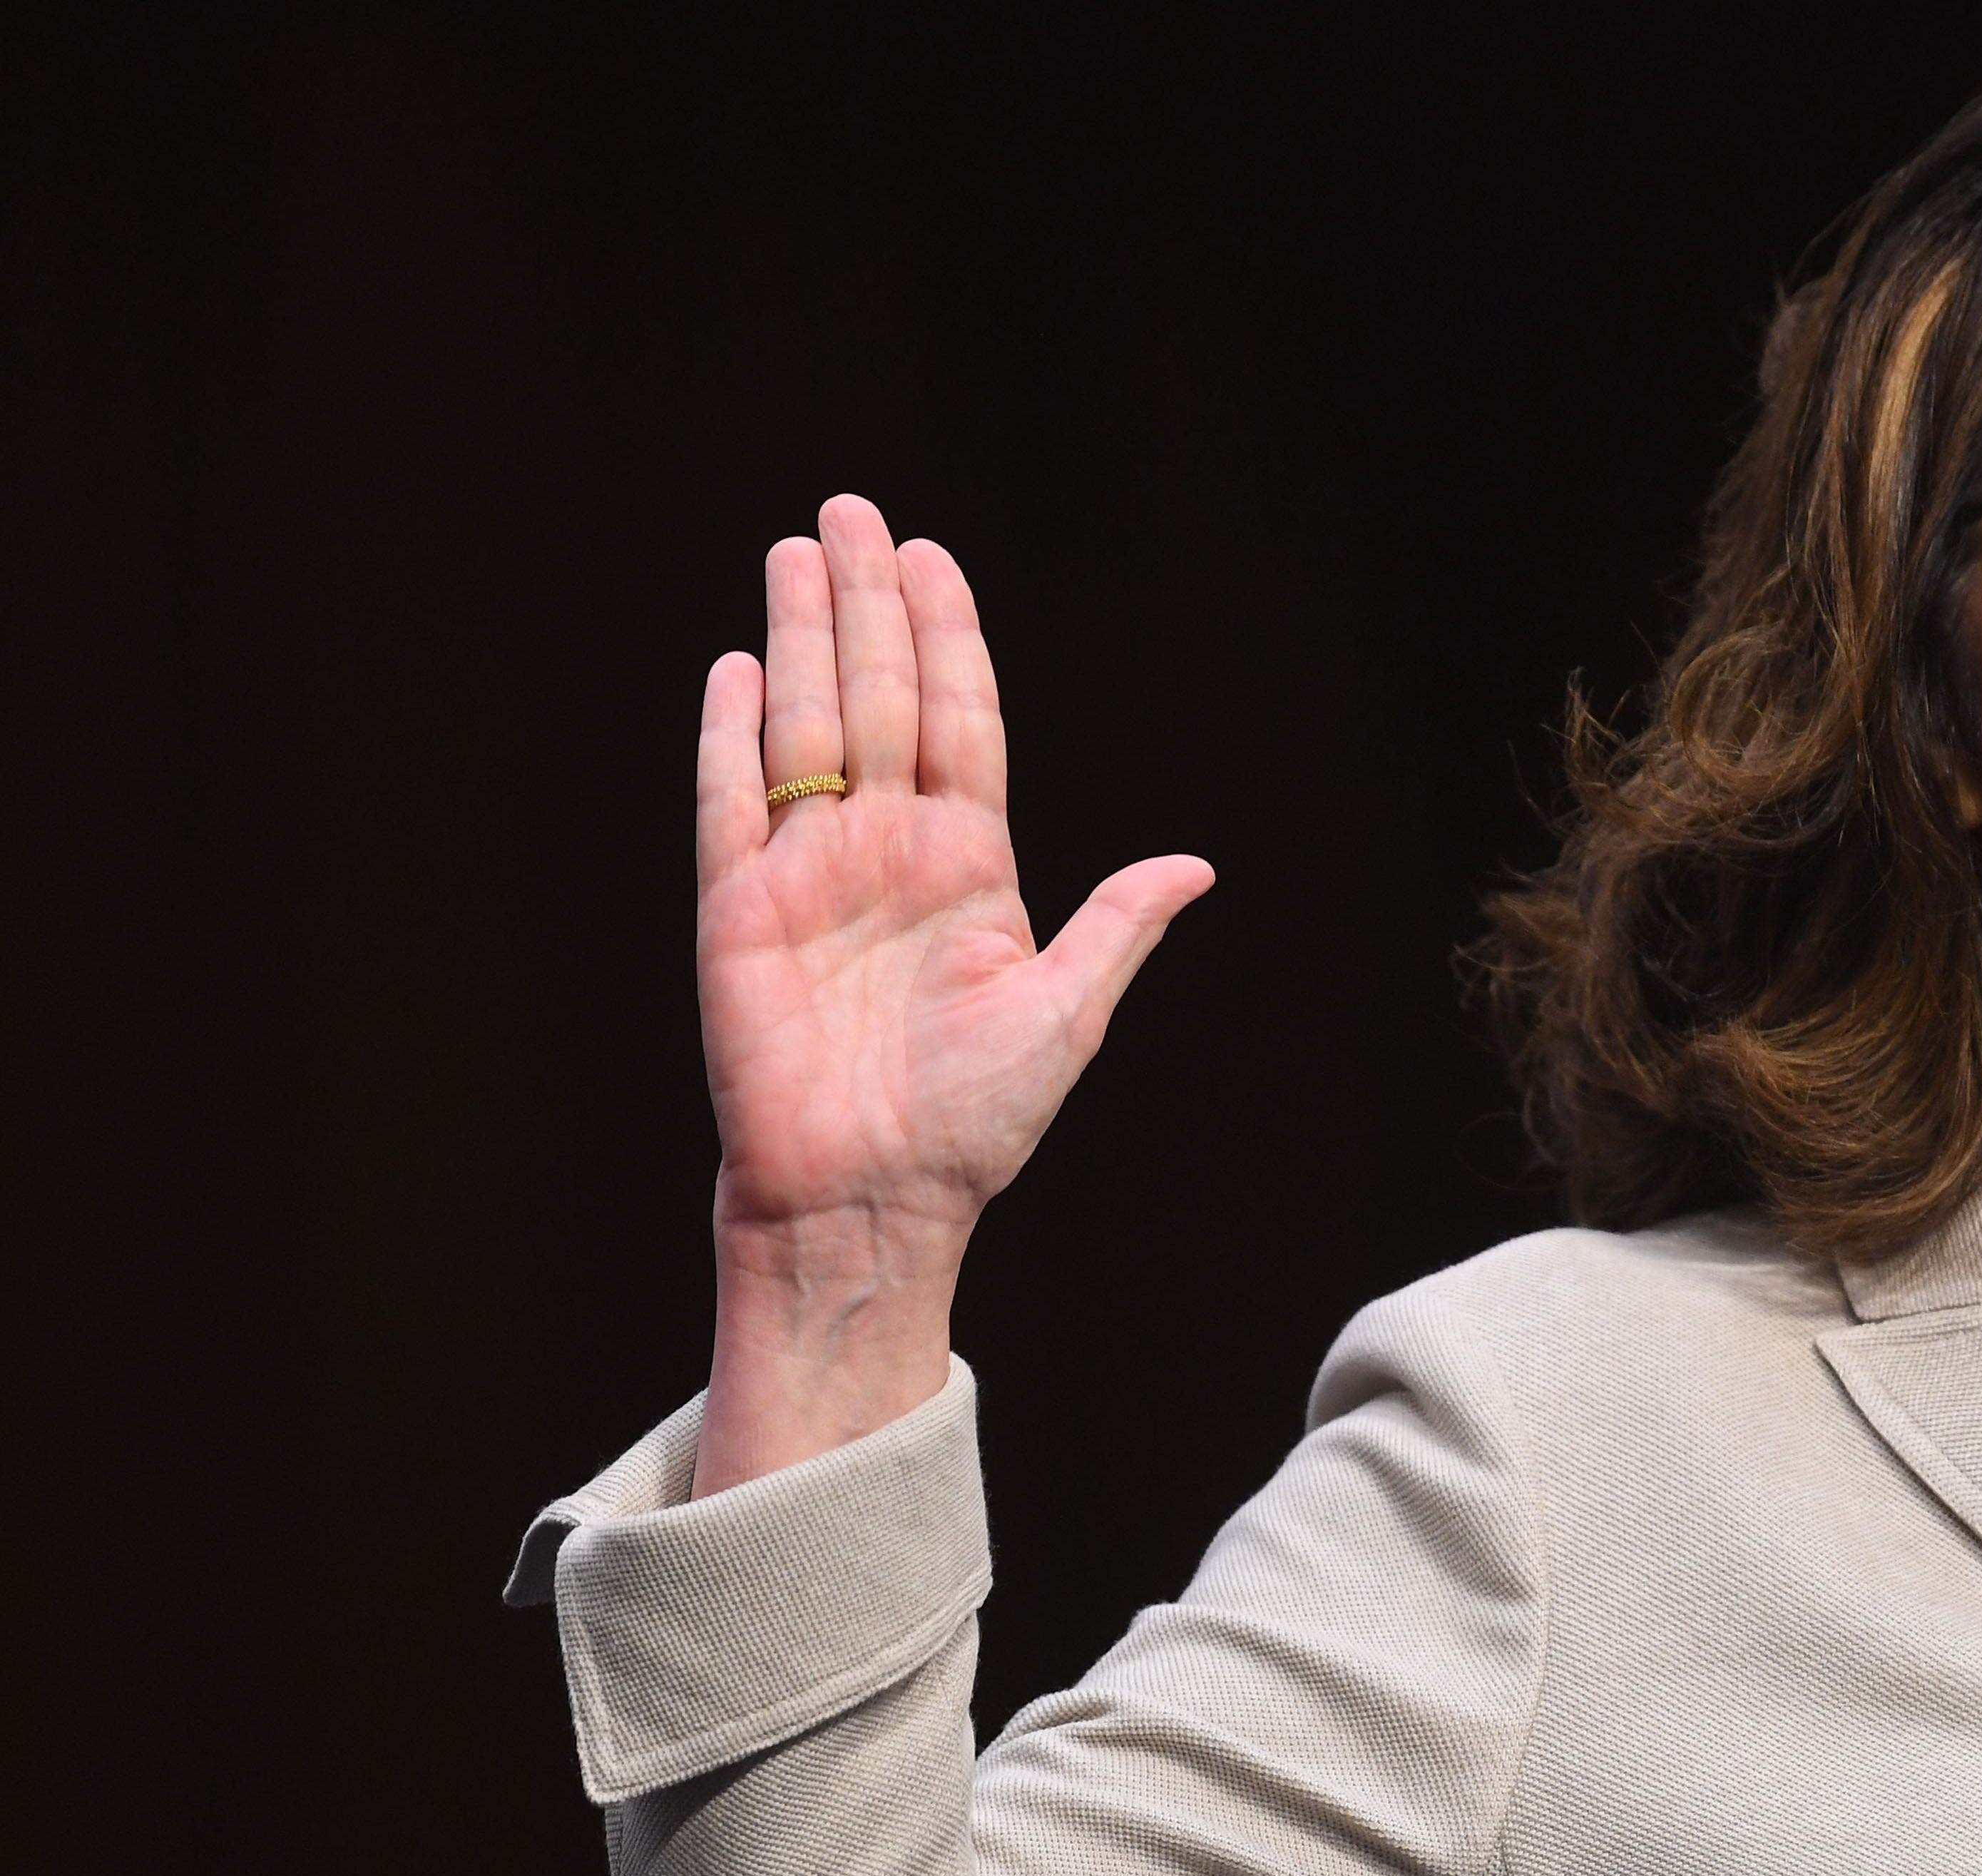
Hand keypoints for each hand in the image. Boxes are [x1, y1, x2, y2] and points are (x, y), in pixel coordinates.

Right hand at [688, 496, 1211, 1491]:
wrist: (876, 1199)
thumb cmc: (974, 1122)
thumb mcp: (1067, 1013)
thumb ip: (1118, 927)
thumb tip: (1196, 864)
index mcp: (967, 867)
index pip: (957, 724)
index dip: (945, 640)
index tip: (932, 560)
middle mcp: (886, 854)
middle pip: (876, 699)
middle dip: (866, 606)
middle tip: (854, 513)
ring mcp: (808, 876)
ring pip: (804, 728)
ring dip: (800, 639)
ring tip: (798, 553)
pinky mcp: (739, 912)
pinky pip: (729, 804)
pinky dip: (728, 736)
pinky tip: (734, 666)